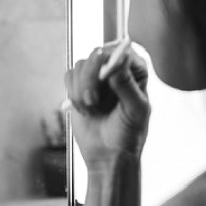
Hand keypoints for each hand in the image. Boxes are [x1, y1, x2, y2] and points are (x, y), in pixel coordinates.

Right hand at [63, 41, 149, 166]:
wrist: (108, 155)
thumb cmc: (128, 135)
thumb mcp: (135, 111)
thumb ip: (127, 85)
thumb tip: (118, 62)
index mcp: (136, 71)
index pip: (122, 50)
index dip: (110, 60)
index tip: (104, 77)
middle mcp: (116, 69)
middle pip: (97, 54)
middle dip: (91, 79)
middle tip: (92, 100)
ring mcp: (97, 76)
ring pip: (80, 66)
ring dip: (81, 90)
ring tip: (91, 109)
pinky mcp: (80, 85)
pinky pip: (69, 76)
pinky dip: (74, 94)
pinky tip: (84, 109)